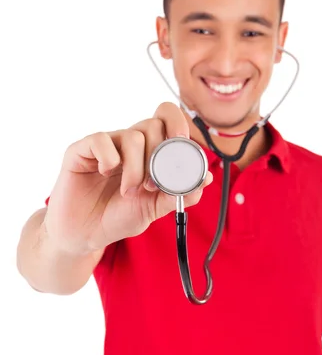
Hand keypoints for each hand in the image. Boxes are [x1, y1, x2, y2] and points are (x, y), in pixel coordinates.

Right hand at [43, 102, 212, 255]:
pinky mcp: (82, 150)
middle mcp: (129, 143)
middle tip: (151, 186)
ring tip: (128, 191)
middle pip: (154, 124)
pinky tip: (105, 173)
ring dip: (136, 169)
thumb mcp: (155, 209)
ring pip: (133, 136)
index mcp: (149, 151)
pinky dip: (109, 158)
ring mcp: (106, 144)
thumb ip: (179, 194)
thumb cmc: (118, 217)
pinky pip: (101, 140)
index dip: (179, 126)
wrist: (85, 235)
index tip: (182, 147)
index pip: (168, 119)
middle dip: (159, 158)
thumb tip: (207, 177)